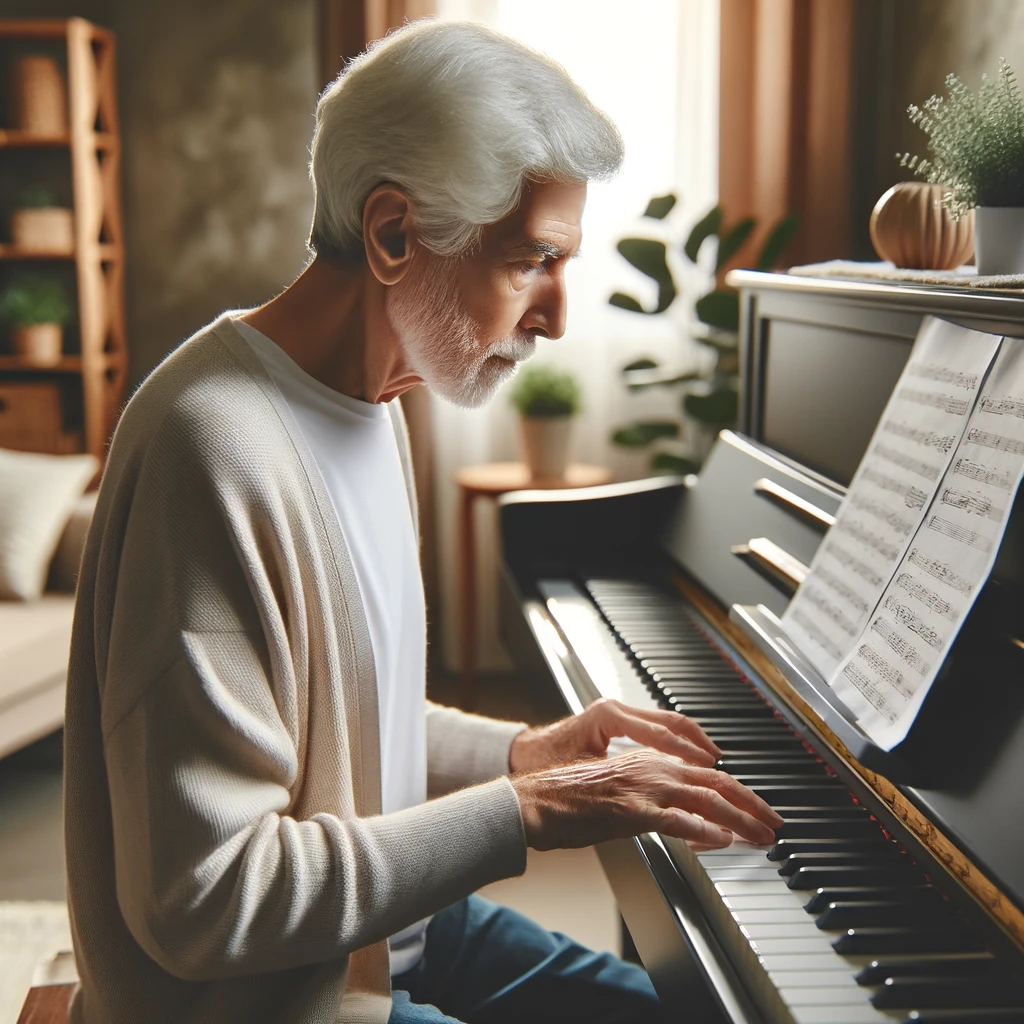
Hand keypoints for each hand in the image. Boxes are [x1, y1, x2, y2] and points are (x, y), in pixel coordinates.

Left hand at [509, 697, 720, 772]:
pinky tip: (690, 759)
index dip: (686, 751)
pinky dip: (677, 742)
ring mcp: (618, 714)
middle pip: (671, 721)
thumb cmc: (545, 766)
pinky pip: (656, 728)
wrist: (523, 757)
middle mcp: (616, 710)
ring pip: (667, 722)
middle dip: (699, 742)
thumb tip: (653, 800)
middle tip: (719, 762)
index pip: (658, 731)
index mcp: (608, 717)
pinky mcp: (618, 723)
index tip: (708, 765)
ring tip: (712, 760)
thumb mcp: (585, 779)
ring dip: (692, 741)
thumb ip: (622, 786)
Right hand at [511, 749, 783, 850]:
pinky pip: (675, 818)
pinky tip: (721, 840)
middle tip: (775, 825)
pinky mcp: (630, 810)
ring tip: (761, 836)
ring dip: (740, 819)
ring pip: (704, 798)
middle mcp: (650, 767)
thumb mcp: (622, 799)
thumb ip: (659, 806)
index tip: (758, 812)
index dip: (739, 794)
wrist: (534, 801)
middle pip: (716, 783)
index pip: (706, 776)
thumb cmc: (570, 802)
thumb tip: (696, 828)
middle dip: (752, 805)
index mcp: (648, 761)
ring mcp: (641, 787)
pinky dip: (703, 829)